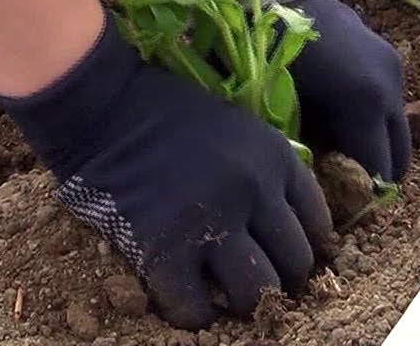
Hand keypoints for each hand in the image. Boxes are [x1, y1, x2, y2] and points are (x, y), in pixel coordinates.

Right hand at [0, 10, 333, 328]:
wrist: (101, 106)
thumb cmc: (163, 111)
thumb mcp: (235, 125)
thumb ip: (263, 168)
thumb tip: (280, 222)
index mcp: (275, 158)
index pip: (318, 222)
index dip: (303, 246)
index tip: (284, 255)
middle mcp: (254, 191)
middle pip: (294, 262)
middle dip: (279, 279)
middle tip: (255, 282)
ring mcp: (212, 222)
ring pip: (255, 291)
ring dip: (243, 302)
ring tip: (224, 297)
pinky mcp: (165, 250)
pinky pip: (195, 307)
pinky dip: (194, 313)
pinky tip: (186, 301)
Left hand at [282, 0, 411, 182]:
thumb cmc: (264, 52)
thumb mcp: (277, 110)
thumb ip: (305, 153)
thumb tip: (316, 187)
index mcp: (364, 106)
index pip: (377, 175)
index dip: (355, 197)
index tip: (332, 206)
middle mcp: (388, 90)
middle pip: (398, 157)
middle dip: (373, 176)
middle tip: (339, 186)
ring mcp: (393, 70)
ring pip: (395, 129)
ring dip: (375, 145)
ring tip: (337, 151)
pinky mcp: (388, 56)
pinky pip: (388, 103)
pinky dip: (373, 119)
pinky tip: (339, 117)